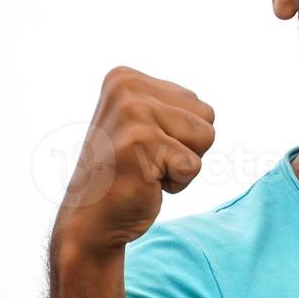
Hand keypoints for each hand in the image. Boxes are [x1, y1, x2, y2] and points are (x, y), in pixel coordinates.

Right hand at [52, 66, 215, 254]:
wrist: (91, 220)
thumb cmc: (126, 174)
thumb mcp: (144, 125)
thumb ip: (171, 107)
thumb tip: (207, 111)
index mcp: (125, 77)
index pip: (196, 104)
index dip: (181, 136)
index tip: (145, 148)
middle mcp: (126, 87)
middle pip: (207, 116)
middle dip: (187, 147)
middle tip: (147, 161)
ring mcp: (132, 112)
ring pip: (205, 137)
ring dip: (183, 165)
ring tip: (147, 169)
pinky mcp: (141, 142)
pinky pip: (193, 165)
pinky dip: (177, 184)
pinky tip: (145, 183)